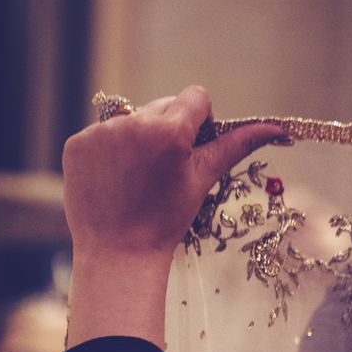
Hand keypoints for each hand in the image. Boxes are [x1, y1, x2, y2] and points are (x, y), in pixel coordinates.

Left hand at [61, 87, 288, 349]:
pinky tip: (114, 182)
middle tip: (164, 171)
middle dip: (169, 131)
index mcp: (168, 129)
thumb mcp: (203, 180)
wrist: (119, 254)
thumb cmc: (167, 221)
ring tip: (137, 180)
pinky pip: (101, 136)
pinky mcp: (76, 145)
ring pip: (131, 120)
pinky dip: (109, 153)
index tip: (192, 150)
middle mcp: (132, 122)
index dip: (200, 122)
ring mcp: (99, 132)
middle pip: (162, 106)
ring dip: (138, 141)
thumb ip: (235, 146)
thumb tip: (275, 127)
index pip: (195, 97)